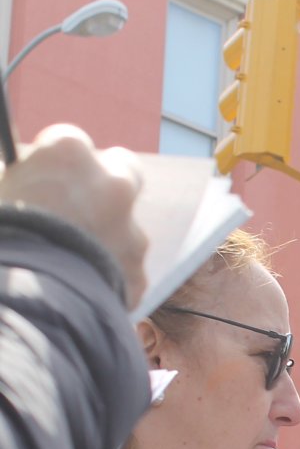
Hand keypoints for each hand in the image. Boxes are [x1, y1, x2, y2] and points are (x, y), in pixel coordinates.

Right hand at [0, 125, 146, 307]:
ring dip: (106, 241)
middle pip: (122, 169)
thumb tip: (9, 173)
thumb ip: (9, 179)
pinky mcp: (138, 275)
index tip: (46, 180)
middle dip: (106, 184)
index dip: (55, 165)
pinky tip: (78, 293)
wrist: (22, 306)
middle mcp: (112, 183)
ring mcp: (132, 231)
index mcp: (68, 152)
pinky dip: (107, 281)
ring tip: (69, 266)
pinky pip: (124, 275)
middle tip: (82, 206)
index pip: (69, 142)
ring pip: (126, 230)